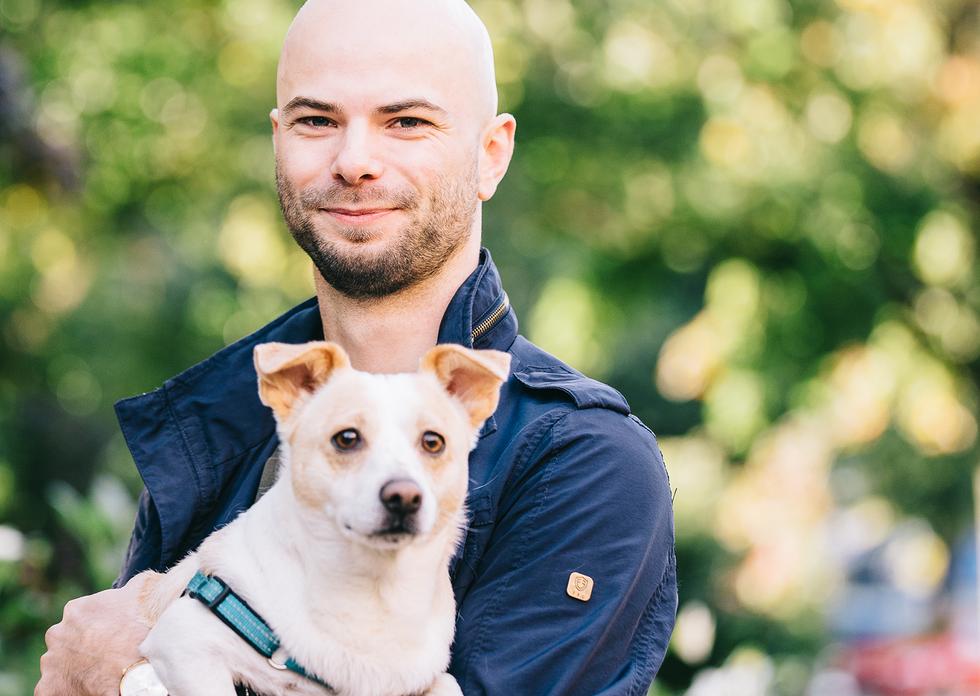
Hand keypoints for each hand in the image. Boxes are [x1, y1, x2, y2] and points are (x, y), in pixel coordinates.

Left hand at [36, 574, 151, 695]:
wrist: (144, 665)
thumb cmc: (146, 628)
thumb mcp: (145, 591)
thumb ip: (136, 585)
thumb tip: (140, 583)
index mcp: (77, 610)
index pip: (81, 617)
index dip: (98, 628)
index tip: (112, 637)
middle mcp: (58, 633)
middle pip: (67, 641)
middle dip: (81, 648)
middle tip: (106, 657)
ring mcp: (52, 662)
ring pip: (59, 665)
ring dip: (74, 669)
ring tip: (100, 675)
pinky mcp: (50, 688)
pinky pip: (54, 689)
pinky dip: (68, 688)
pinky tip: (89, 687)